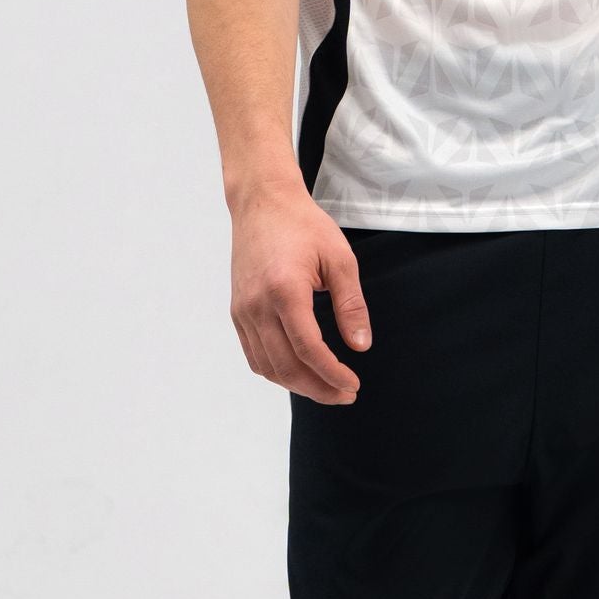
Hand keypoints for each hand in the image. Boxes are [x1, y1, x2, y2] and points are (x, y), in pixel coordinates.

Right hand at [229, 180, 370, 403]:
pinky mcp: (237, 311)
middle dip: (318, 388)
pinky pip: (254, 354)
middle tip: (345, 394)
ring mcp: (243, 310)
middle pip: (286, 366)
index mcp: (285, 291)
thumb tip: (361, 346)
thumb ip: (351, 305)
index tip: (353, 385)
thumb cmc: (304, 226)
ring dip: (297, 385)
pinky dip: (276, 371)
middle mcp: (257, 306)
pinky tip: (299, 372)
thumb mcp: (340, 259)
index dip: (332, 375)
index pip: (308, 350)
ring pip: (267, 366)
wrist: (262, 204)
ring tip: (326, 388)